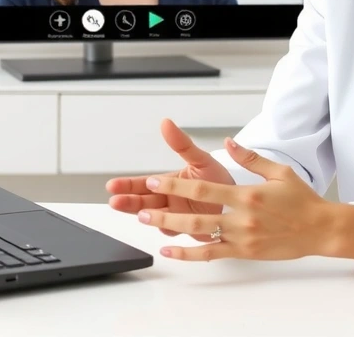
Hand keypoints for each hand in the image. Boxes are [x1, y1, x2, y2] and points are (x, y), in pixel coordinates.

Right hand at [106, 118, 235, 241]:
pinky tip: (162, 227)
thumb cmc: (218, 178)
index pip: (143, 183)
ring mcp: (177, 216)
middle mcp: (170, 200)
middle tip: (115, 202)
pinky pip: (174, 231)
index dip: (127, 185)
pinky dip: (167, 229)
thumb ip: (182, 144)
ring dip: (145, 216)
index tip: (113, 186)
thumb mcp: (200, 159)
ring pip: (155, 217)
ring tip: (139, 215)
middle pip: (143, 202)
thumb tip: (166, 123)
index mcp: (169, 182)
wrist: (240, 200)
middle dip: (129, 202)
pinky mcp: (188, 230)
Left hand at [137, 137, 333, 261]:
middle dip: (164, 209)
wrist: (320, 228)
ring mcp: (242, 237)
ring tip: (148, 224)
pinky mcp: (244, 252)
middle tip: (140, 207)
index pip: (203, 189)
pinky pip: (211, 254)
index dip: (176, 187)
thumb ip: (249, 157)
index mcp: (246, 193)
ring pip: (199, 235)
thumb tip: (228, 142)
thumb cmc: (301, 199)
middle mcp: (241, 216)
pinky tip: (171, 251)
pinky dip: (189, 254)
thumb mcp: (277, 171)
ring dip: (171, 230)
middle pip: (195, 212)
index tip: (155, 181)